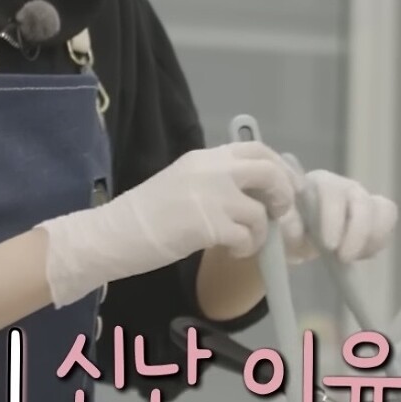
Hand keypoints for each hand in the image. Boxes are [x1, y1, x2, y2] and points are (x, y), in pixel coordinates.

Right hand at [37, 141, 297, 307]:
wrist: (115, 233)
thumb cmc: (146, 213)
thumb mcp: (182, 182)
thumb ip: (213, 180)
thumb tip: (251, 194)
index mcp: (204, 157)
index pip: (256, 149)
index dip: (279, 168)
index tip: (285, 188)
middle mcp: (212, 170)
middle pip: (268, 171)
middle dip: (282, 193)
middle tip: (278, 214)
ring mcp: (211, 196)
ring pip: (260, 211)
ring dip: (261, 232)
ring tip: (244, 242)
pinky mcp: (209, 225)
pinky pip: (247, 236)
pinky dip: (247, 248)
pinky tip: (233, 252)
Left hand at [275, 154, 397, 264]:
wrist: (296, 234)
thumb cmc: (287, 226)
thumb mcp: (280, 226)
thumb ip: (286, 224)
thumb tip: (296, 232)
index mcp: (318, 182)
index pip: (332, 192)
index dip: (333, 218)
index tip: (328, 246)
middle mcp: (345, 187)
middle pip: (362, 201)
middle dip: (356, 233)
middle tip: (344, 258)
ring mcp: (364, 199)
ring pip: (383, 210)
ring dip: (371, 238)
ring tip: (350, 257)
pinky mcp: (377, 214)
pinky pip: (388, 223)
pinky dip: (378, 242)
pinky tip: (359, 255)